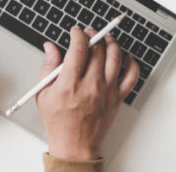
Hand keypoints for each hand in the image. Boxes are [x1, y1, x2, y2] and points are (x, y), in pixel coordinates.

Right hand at [36, 26, 138, 159]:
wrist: (75, 145)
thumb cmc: (59, 121)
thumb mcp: (43, 94)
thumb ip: (48, 67)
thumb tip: (50, 47)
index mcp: (70, 84)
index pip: (79, 48)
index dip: (78, 34)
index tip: (76, 31)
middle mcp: (91, 85)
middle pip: (98, 49)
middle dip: (93, 34)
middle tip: (88, 32)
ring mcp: (107, 91)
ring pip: (115, 57)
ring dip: (111, 42)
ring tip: (105, 38)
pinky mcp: (117, 98)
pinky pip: (131, 76)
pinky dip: (131, 63)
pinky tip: (125, 57)